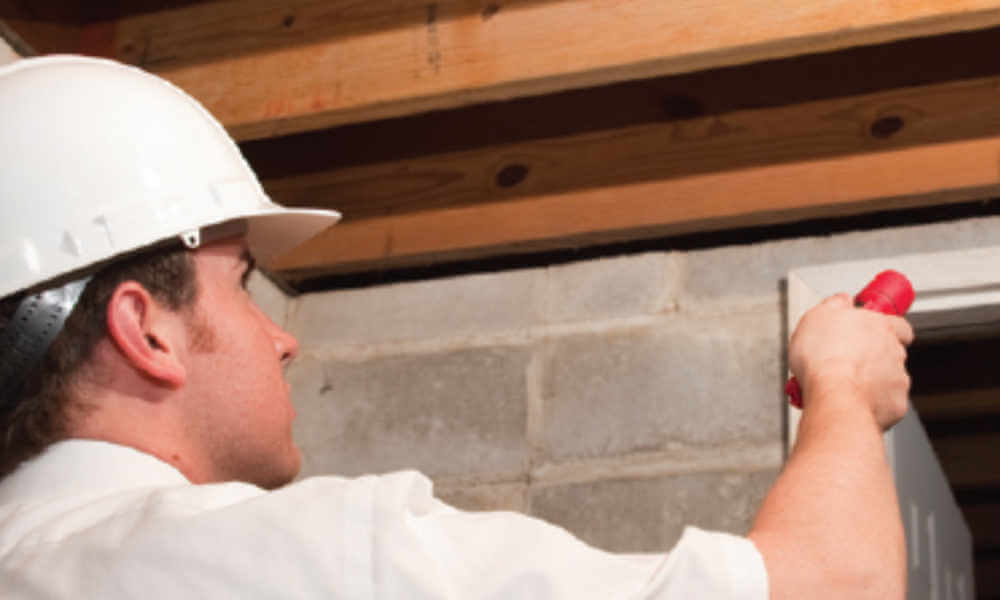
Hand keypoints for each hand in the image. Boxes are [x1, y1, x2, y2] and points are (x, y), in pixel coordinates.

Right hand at [789, 294, 913, 429]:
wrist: (832, 395)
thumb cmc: (824, 358)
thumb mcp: (816, 317)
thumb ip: (834, 304)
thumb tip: (841, 300)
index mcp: (880, 326)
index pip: (899, 324)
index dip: (887, 328)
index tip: (873, 332)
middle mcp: (894, 351)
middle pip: (891, 352)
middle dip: (873, 357)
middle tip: (847, 361)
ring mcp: (898, 378)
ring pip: (888, 378)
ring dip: (871, 380)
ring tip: (844, 383)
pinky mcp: (896, 404)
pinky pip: (885, 402)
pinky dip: (871, 402)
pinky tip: (851, 399)